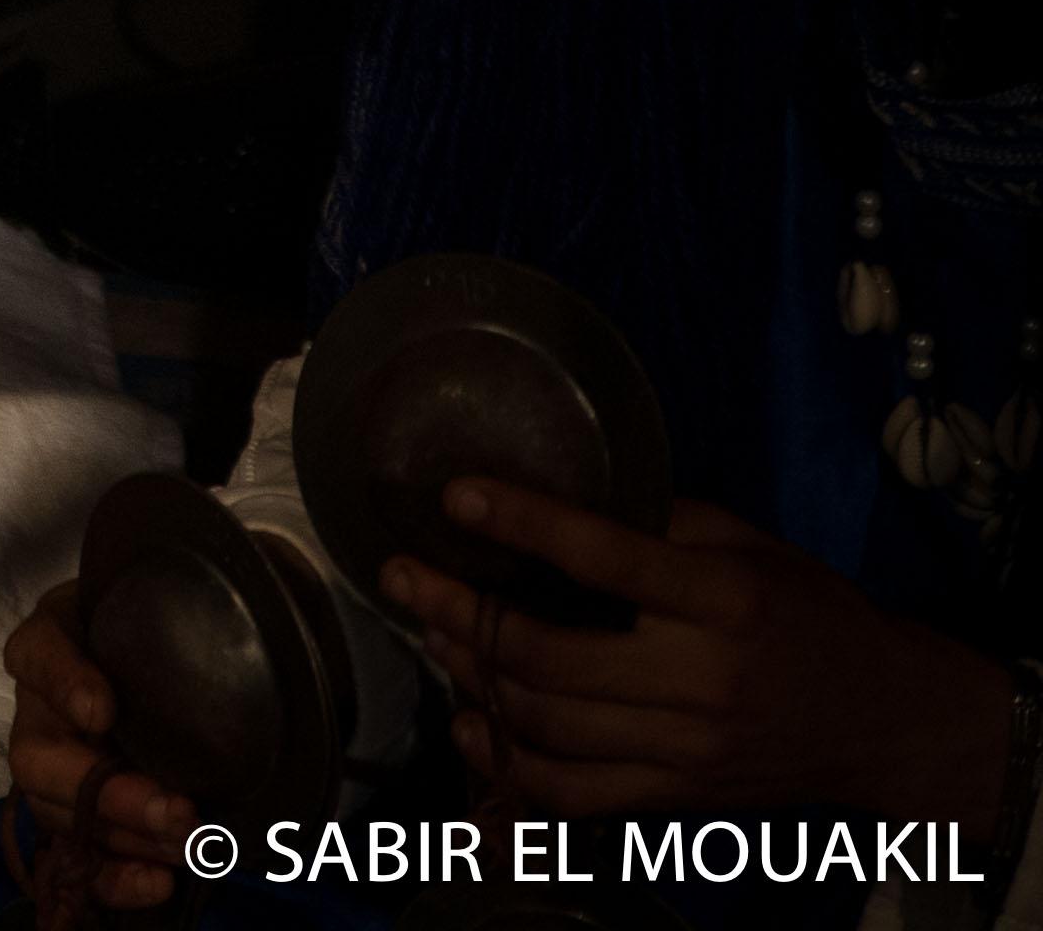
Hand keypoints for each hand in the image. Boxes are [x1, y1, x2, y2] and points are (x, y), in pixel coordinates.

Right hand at [2, 580, 196, 904]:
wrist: (210, 672)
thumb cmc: (193, 627)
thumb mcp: (200, 597)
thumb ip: (221, 595)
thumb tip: (279, 584)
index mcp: (62, 638)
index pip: (37, 653)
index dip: (61, 683)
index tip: (104, 711)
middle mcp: (47, 707)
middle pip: (37, 753)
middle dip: (102, 790)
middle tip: (175, 808)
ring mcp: (63, 767)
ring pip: (57, 811)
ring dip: (122, 836)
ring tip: (188, 843)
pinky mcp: (88, 818)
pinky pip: (81, 856)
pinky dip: (115, 877)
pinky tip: (159, 883)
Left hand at [389, 480, 1012, 818]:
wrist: (887, 722)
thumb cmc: (811, 617)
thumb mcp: (751, 548)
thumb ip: (659, 522)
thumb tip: (556, 495)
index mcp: (726, 602)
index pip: (606, 559)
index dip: (523, 522)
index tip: (456, 497)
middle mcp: (703, 679)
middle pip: (551, 656)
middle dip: (459, 612)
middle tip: (406, 577)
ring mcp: (687, 749)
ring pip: (547, 723)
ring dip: (472, 678)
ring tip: (433, 634)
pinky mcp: (678, 796)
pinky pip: (573, 792)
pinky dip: (508, 762)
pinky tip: (471, 724)